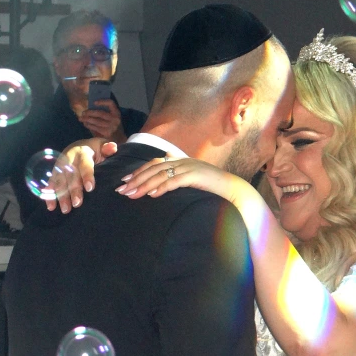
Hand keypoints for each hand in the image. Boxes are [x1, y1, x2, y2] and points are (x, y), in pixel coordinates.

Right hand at [45, 138, 116, 212]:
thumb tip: (113, 147)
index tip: (90, 188)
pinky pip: (51, 183)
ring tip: (66, 209)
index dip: (87, 176)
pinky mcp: (55, 173)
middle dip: (73, 190)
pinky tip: (51, 206)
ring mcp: (60, 166)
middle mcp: (69, 159)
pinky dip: (49, 195)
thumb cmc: (94, 149)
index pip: (85, 165)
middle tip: (77, 204)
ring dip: (61, 195)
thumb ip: (107, 148)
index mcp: (82, 153)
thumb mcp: (101, 146)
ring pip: (60, 181)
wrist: (79, 146)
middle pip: (71, 176)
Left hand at [79, 99, 124, 141]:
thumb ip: (106, 113)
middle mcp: (115, 119)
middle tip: (83, 113)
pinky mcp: (107, 132)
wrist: (120, 140)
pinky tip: (85, 124)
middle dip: (90, 112)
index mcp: (117, 113)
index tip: (94, 103)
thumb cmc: (114, 127)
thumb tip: (91, 109)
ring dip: (87, 119)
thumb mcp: (113, 119)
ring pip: (96, 121)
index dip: (102, 101)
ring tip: (81, 118)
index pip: (111, 103)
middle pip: (100, 113)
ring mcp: (111, 126)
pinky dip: (89, 125)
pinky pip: (95, 128)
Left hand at [116, 157, 241, 202]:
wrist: (234, 190)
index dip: (139, 171)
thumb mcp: (194, 180)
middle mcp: (183, 161)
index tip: (125, 181)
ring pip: (161, 174)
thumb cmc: (214, 189)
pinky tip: (151, 194)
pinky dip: (161, 187)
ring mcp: (189, 167)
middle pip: (153, 168)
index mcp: (181, 161)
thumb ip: (180, 177)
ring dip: (144, 185)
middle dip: (136, 179)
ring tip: (131, 194)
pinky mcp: (196, 176)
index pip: (155, 163)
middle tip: (121, 190)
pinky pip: (174, 181)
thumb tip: (163, 181)